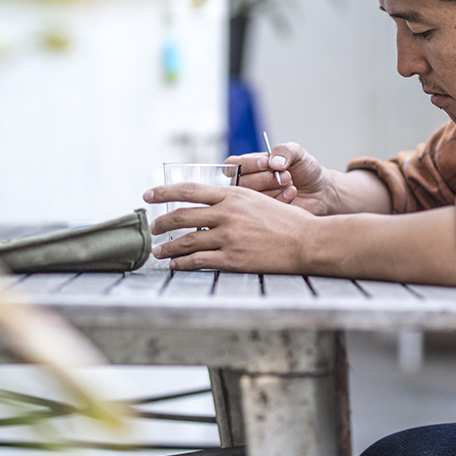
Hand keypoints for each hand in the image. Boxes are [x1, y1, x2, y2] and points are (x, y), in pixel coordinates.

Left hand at [143, 181, 316, 272]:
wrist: (306, 241)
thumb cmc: (287, 222)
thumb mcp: (259, 200)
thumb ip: (233, 201)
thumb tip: (210, 204)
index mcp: (233, 195)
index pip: (190, 190)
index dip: (165, 192)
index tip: (149, 194)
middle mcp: (227, 214)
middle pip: (182, 215)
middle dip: (162, 222)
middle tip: (153, 227)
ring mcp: (228, 237)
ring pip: (186, 241)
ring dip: (168, 247)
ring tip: (159, 251)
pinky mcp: (232, 258)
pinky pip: (198, 261)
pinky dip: (182, 264)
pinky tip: (176, 265)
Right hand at [224, 142, 336, 215]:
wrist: (320, 190)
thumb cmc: (305, 169)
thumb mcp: (297, 153)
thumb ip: (285, 151)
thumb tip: (273, 162)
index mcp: (250, 165)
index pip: (233, 165)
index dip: (248, 165)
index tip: (267, 164)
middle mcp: (249, 183)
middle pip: (241, 183)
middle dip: (265, 178)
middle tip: (286, 176)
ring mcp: (255, 201)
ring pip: (251, 198)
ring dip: (274, 189)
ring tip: (290, 183)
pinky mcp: (264, 215)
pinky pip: (264, 211)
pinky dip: (280, 200)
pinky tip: (292, 193)